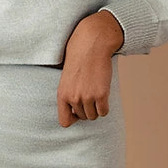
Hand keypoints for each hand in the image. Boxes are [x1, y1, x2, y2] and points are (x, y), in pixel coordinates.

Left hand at [56, 11, 123, 126]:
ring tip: (96, 94)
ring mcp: (87, 97)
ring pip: (94, 116)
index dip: (73, 118)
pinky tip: (103, 95)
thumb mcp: (66, 79)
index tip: (78, 111)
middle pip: (82, 118)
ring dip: (96, 108)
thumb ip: (68, 95)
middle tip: (90, 95)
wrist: (91, 45)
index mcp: (62, 94)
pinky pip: (104, 112)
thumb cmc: (79, 59)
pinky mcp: (101, 94)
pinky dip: (105, 107)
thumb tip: (75, 114)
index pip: (64, 121)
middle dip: (87, 109)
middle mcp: (73, 98)